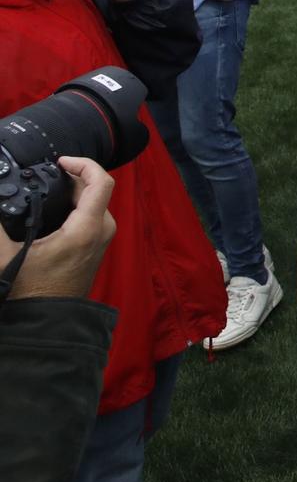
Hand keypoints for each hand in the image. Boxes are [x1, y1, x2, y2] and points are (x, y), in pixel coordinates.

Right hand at [2, 157, 115, 298]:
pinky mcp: (96, 245)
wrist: (47, 320)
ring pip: (93, 202)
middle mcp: (102, 230)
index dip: (83, 163)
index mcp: (87, 228)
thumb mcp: (7, 255)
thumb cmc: (31, 291)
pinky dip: (76, 204)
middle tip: (46, 174)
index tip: (60, 161)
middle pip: (95, 189)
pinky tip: (54, 206)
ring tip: (48, 186)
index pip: (101, 182)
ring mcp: (102, 239)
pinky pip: (92, 214)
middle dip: (72, 176)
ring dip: (74, 191)